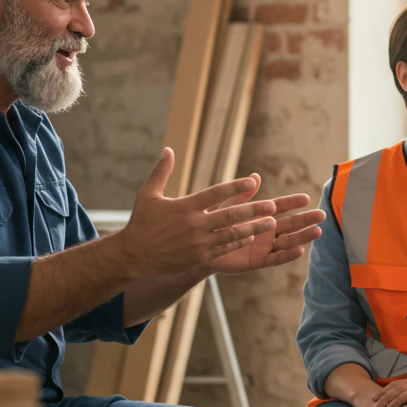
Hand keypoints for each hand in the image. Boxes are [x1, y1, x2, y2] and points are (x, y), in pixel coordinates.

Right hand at [115, 148, 282, 278]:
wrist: (133, 256)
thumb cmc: (141, 222)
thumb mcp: (148, 194)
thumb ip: (161, 172)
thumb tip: (168, 149)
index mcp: (185, 207)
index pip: (215, 193)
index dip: (235, 186)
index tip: (253, 181)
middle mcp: (194, 225)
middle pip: (230, 215)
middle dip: (253, 209)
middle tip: (273, 204)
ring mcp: (198, 243)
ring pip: (232, 234)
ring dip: (253, 227)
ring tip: (271, 222)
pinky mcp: (199, 257)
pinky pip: (224, 249)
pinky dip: (239, 242)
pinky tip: (251, 236)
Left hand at [199, 175, 324, 275]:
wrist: (201, 248)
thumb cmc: (215, 224)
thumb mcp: (228, 207)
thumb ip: (242, 195)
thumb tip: (256, 176)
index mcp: (261, 215)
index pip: (281, 207)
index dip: (293, 203)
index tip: (307, 198)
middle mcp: (266, 231)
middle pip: (290, 225)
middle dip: (306, 220)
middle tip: (322, 215)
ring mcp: (264, 246)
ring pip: (287, 241)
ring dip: (302, 237)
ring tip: (317, 231)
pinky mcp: (258, 261)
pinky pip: (275, 258)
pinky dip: (287, 255)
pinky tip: (300, 250)